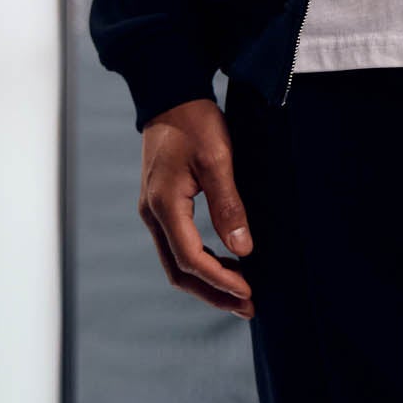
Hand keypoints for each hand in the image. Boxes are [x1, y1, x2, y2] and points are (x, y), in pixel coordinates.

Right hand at [137, 97, 255, 317]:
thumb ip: (228, 205)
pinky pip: (177, 245)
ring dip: (207, 282)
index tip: (249, 291)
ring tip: (240, 295)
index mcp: (164, 205)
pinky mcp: (161, 204)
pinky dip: (200, 263)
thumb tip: (243, 250)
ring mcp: (154, 211)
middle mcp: (153, 214)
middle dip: (213, 293)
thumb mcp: (218, 159)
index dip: (220, 281)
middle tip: (248, 307)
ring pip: (176, 262)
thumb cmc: (195, 122)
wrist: (171, 95)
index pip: (191, 259)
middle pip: (179, 271)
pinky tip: (224, 265)